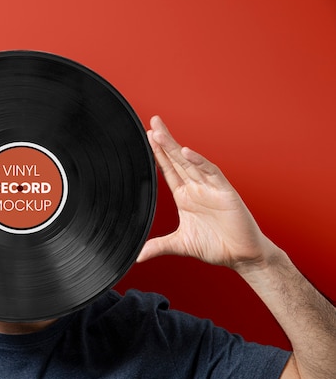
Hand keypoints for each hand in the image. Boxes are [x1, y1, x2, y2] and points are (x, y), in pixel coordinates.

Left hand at [138, 116, 277, 270]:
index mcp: (185, 196)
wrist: (242, 256)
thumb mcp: (181, 245)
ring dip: (175, 148)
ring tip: (159, 133)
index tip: (148, 138)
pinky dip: (200, 162)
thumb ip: (159, 246)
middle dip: (165, 142)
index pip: (168, 170)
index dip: (158, 154)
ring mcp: (211, 188)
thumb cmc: (215, 246)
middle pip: (177, 160)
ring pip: (191, 163)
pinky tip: (187, 152)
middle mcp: (197, 188)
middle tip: (153, 123)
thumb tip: (137, 256)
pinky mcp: (225, 193)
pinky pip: (212, 173)